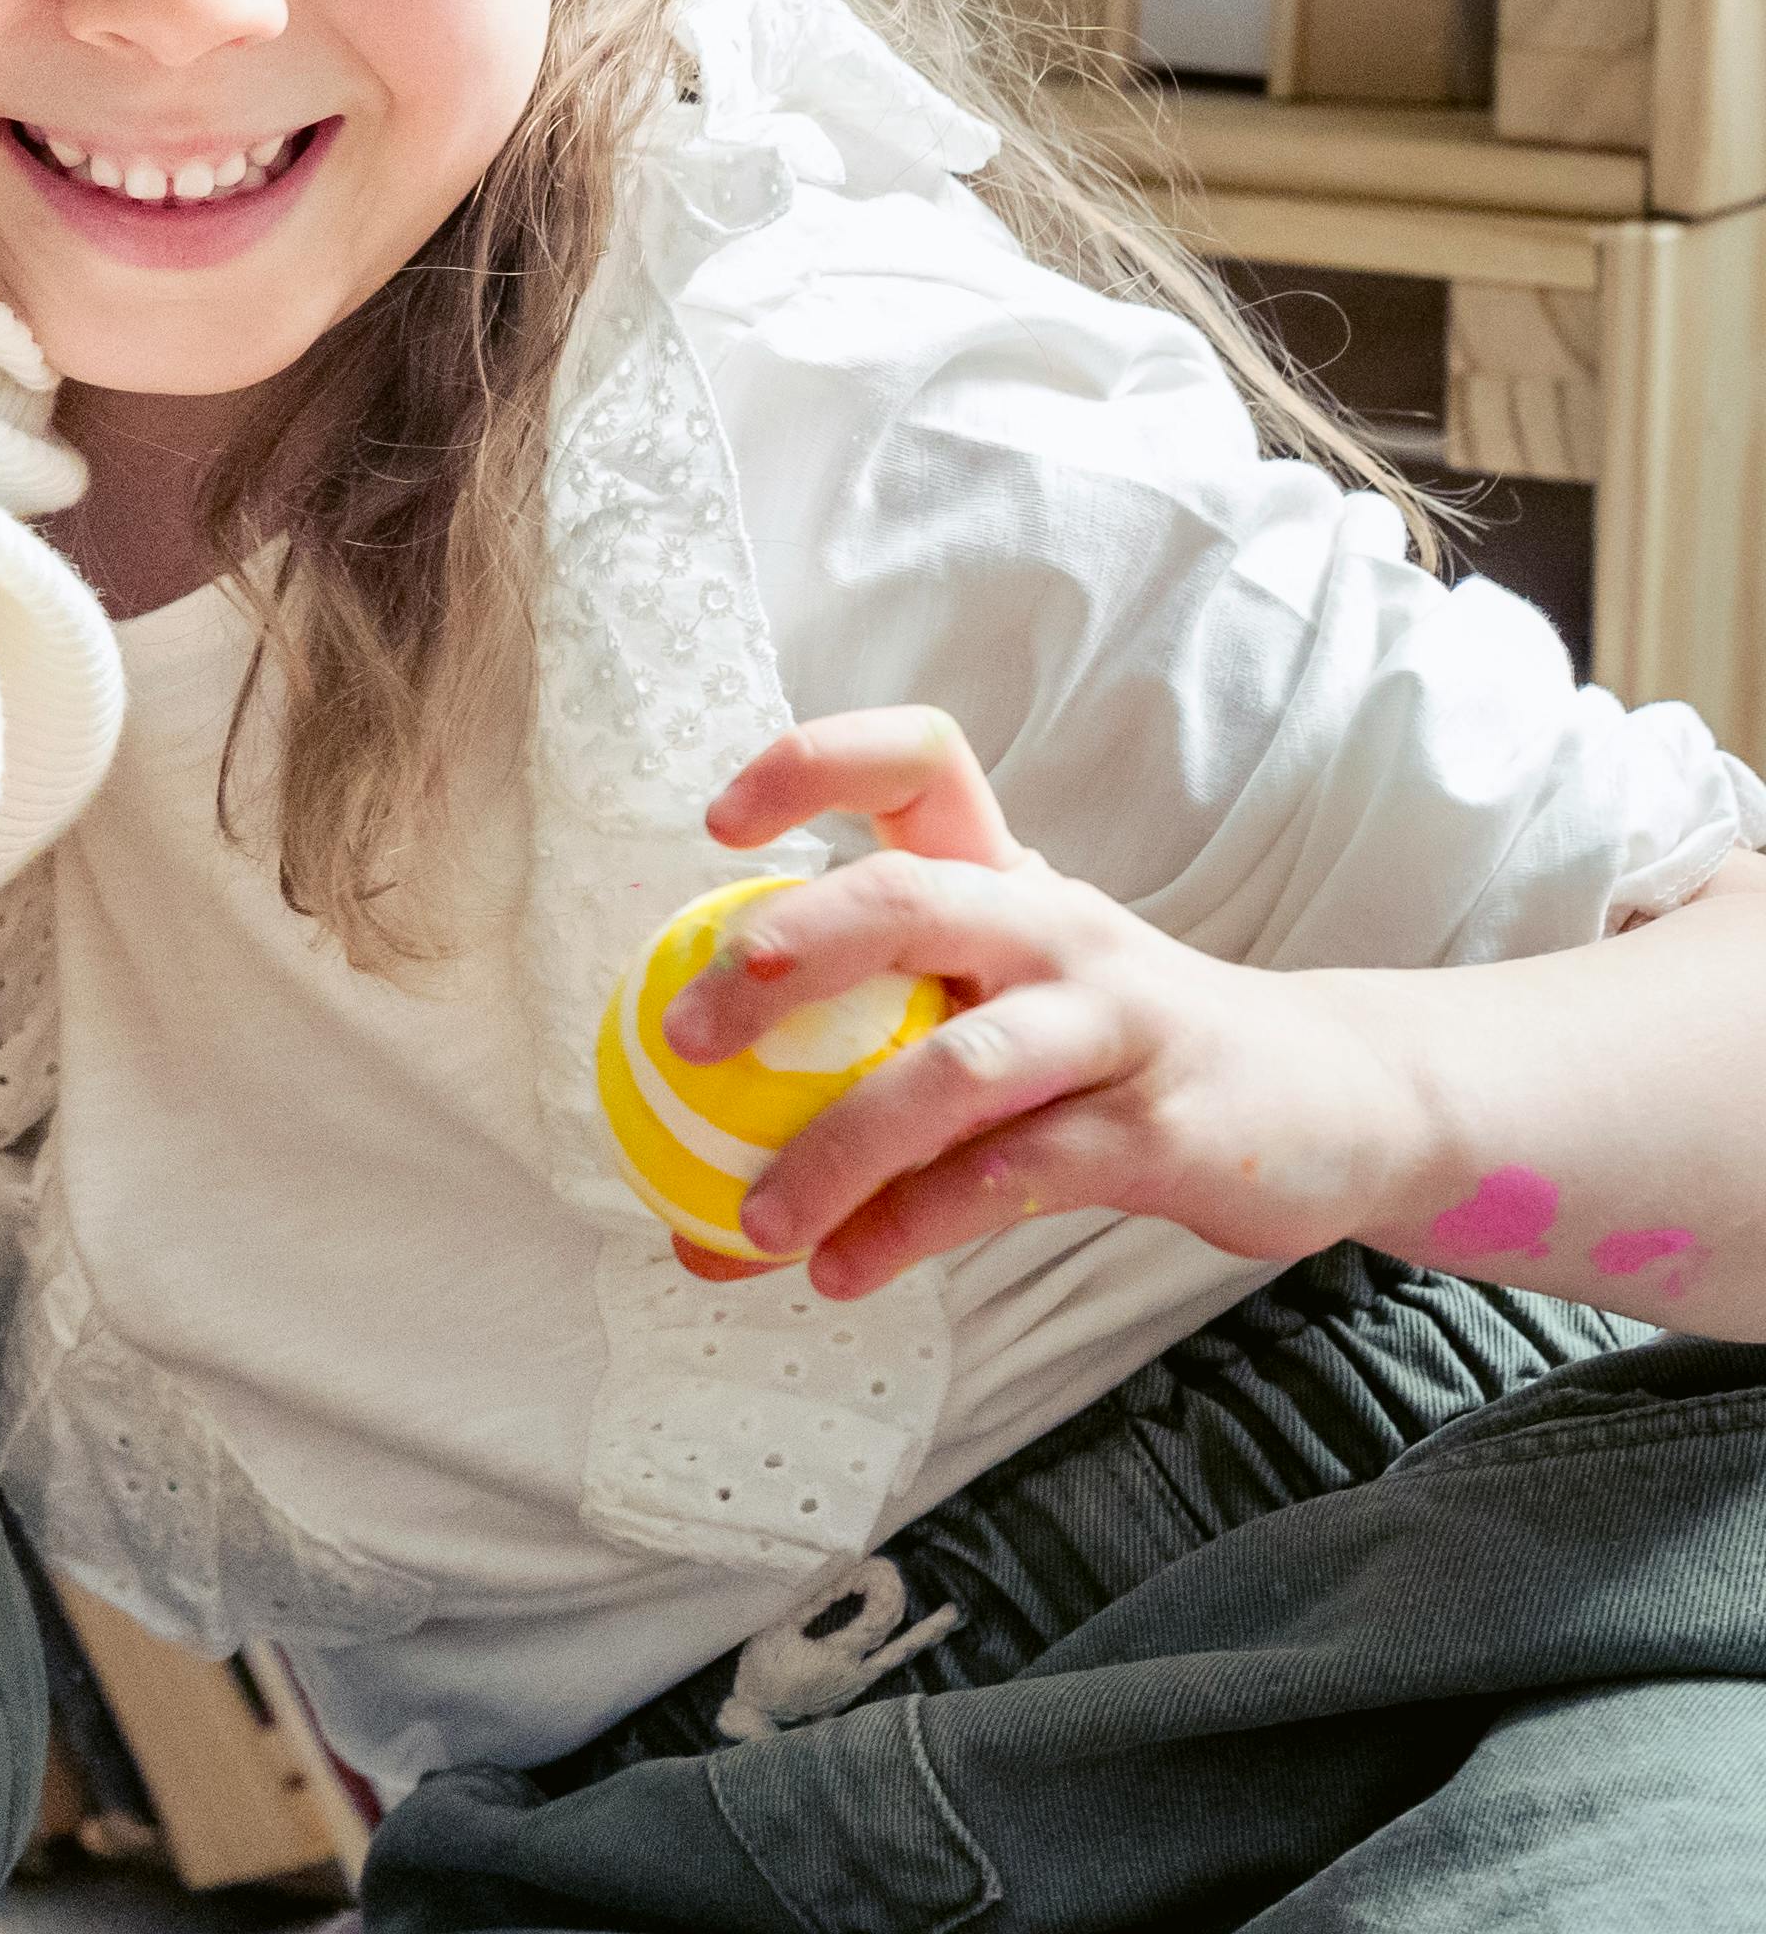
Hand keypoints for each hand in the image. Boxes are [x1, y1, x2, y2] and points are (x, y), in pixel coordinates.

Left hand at [678, 709, 1439, 1300]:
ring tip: (752, 1219)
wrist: (1347, 1101)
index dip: (814, 767)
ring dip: (838, 1146)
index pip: (918, 763)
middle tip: (685, 1033)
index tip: (719, 830)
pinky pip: (1011, 1176)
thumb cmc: (1126, 1050)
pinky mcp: (1158, 1129)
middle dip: (785, 954)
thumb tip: (688, 1199)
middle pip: (909, 897)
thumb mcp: (1006, 1018)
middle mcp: (1056, 926)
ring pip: (955, 1064)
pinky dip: (914, 1226)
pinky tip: (844, 1270)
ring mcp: (1114, 1022)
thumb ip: (863, 1080)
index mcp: (1008, 874)